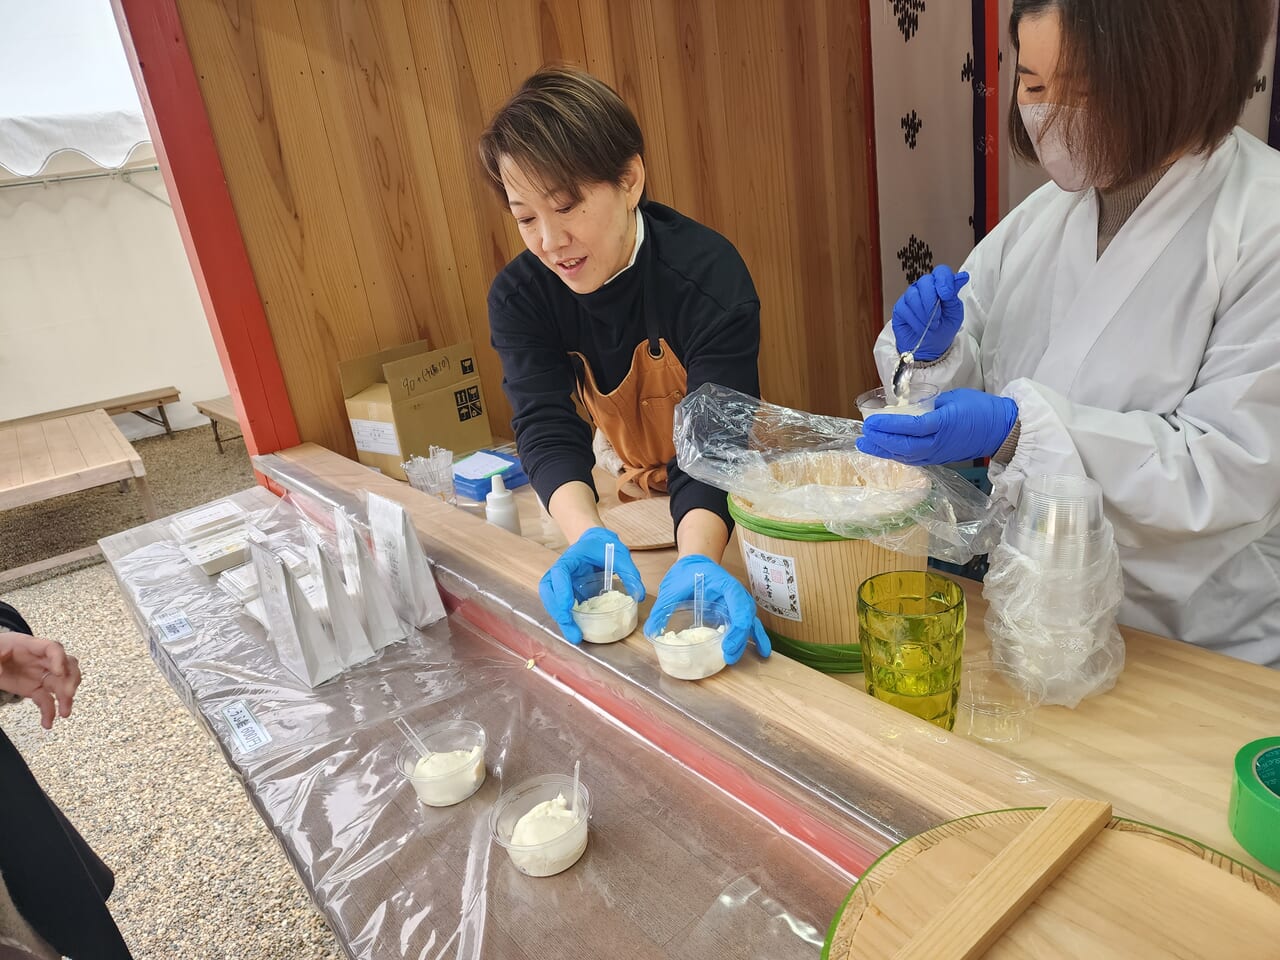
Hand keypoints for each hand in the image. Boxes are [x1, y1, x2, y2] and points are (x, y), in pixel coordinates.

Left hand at [0, 631, 81, 728]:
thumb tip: (0, 671)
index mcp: (33, 646)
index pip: (53, 648)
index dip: (60, 659)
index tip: (59, 672)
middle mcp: (43, 661)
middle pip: (67, 667)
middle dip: (70, 680)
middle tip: (68, 693)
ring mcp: (42, 675)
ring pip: (62, 686)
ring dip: (66, 699)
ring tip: (64, 712)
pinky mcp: (36, 689)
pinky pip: (47, 701)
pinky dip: (49, 712)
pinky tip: (48, 722)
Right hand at [539, 527, 644, 643]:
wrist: (594, 541)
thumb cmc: (603, 546)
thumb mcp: (620, 554)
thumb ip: (629, 571)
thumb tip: (639, 595)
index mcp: (571, 558)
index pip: (559, 573)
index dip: (561, 590)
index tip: (568, 607)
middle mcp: (561, 570)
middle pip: (548, 590)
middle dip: (557, 611)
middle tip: (571, 629)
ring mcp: (561, 582)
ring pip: (551, 600)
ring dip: (561, 619)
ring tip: (575, 635)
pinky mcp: (566, 592)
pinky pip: (561, 605)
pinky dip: (567, 618)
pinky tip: (577, 630)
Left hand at [643, 555, 770, 664]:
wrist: (695, 562)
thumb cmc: (687, 572)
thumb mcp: (672, 587)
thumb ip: (663, 607)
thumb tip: (652, 631)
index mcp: (725, 584)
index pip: (739, 604)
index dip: (737, 626)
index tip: (728, 644)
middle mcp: (736, 594)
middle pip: (747, 616)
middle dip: (741, 638)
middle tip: (728, 657)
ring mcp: (737, 603)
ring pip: (750, 622)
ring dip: (750, 640)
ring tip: (746, 658)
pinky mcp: (734, 611)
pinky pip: (748, 624)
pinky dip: (755, 637)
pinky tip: (761, 652)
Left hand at [857, 388, 1017, 465]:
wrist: (1001, 430)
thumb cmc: (980, 408)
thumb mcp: (954, 398)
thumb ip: (930, 406)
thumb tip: (909, 410)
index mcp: (943, 424)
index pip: (911, 427)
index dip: (889, 426)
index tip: (871, 422)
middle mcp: (939, 443)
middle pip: (904, 446)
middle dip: (881, 441)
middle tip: (863, 435)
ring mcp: (939, 454)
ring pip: (907, 456)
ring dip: (885, 451)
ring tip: (866, 446)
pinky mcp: (939, 459)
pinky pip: (914, 459)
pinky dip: (897, 455)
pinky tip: (885, 450)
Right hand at [891, 266, 969, 361]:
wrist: (930, 348)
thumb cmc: (943, 330)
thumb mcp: (954, 313)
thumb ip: (954, 295)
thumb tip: (961, 277)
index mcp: (940, 286)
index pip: (941, 272)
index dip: (943, 281)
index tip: (947, 295)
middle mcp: (925, 288)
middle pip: (925, 281)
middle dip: (932, 301)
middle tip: (937, 317)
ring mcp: (911, 297)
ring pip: (913, 295)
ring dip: (924, 313)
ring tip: (930, 325)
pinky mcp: (900, 307)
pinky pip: (904, 308)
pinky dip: (914, 320)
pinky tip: (920, 328)